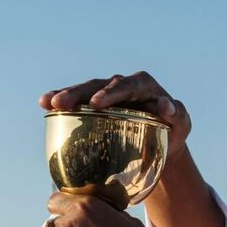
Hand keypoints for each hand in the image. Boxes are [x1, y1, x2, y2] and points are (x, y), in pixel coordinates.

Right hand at [39, 72, 190, 158]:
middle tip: (62, 103)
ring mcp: (106, 93)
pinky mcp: (94, 105)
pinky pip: (77, 101)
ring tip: (47, 102)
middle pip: (99, 85)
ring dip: (65, 95)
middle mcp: (121, 85)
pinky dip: (61, 100)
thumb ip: (178, 114)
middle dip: (80, 93)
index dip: (111, 92)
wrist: (162, 141)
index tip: (97, 104)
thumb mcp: (182, 124)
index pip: (127, 85)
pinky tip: (44, 103)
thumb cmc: (173, 131)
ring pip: (84, 91)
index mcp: (143, 85)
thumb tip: (166, 106)